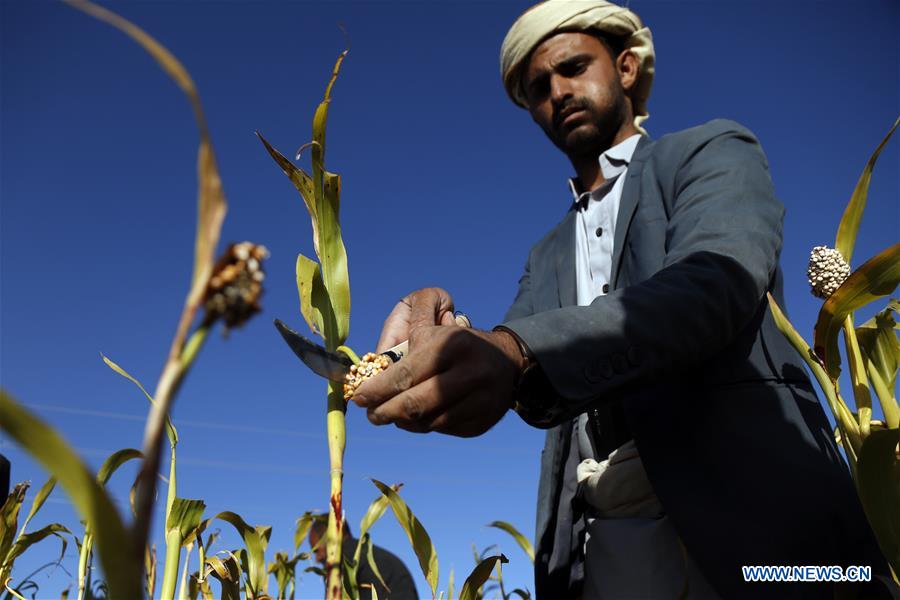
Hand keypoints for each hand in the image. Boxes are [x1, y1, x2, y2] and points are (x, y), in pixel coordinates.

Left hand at [352, 290, 525, 436]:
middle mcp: (470, 374)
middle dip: (384, 412)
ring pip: (427, 422)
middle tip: (371, 414)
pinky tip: (415, 416)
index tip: (359, 397)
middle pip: (415, 404)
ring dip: (402, 421)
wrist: (508, 360)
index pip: (406, 374)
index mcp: (453, 344)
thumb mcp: (434, 318)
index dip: (377, 389)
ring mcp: (479, 402)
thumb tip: (374, 356)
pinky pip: (441, 430)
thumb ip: (404, 322)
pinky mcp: (481, 423)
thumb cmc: (458, 340)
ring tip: (389, 414)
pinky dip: (422, 425)